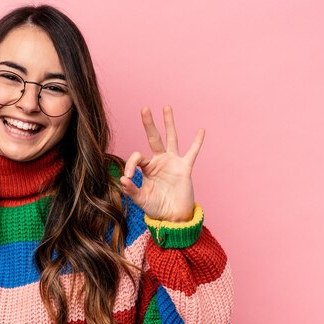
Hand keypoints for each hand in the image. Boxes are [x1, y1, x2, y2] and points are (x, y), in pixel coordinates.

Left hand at [120, 106, 203, 221]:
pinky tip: (201, 130)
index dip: (130, 164)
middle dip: (149, 124)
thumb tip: (122, 180)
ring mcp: (172, 163)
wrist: (172, 217)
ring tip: (166, 107)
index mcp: (146, 168)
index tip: (127, 177)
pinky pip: (192, 152)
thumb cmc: (155, 208)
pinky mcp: (184, 168)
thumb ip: (131, 190)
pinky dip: (197, 142)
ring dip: (169, 123)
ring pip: (171, 138)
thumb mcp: (140, 199)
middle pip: (153, 138)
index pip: (137, 157)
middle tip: (144, 108)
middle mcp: (159, 161)